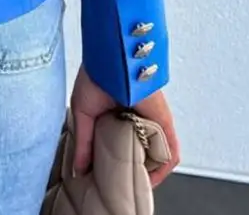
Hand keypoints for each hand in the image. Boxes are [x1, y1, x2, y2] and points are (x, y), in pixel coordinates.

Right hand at [70, 67, 180, 187]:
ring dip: (148, 173)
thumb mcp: (83, 114)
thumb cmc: (97, 76)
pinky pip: (170, 152)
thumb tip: (78, 168)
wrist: (112, 62)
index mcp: (117, 118)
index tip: (105, 178)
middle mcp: (137, 122)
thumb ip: (83, 143)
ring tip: (134, 185)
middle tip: (120, 185)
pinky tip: (150, 178)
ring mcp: (152, 124)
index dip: (114, 165)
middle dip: (132, 171)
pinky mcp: (164, 125)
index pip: (120, 147)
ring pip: (156, 156)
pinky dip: (163, 168)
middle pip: (140, 154)